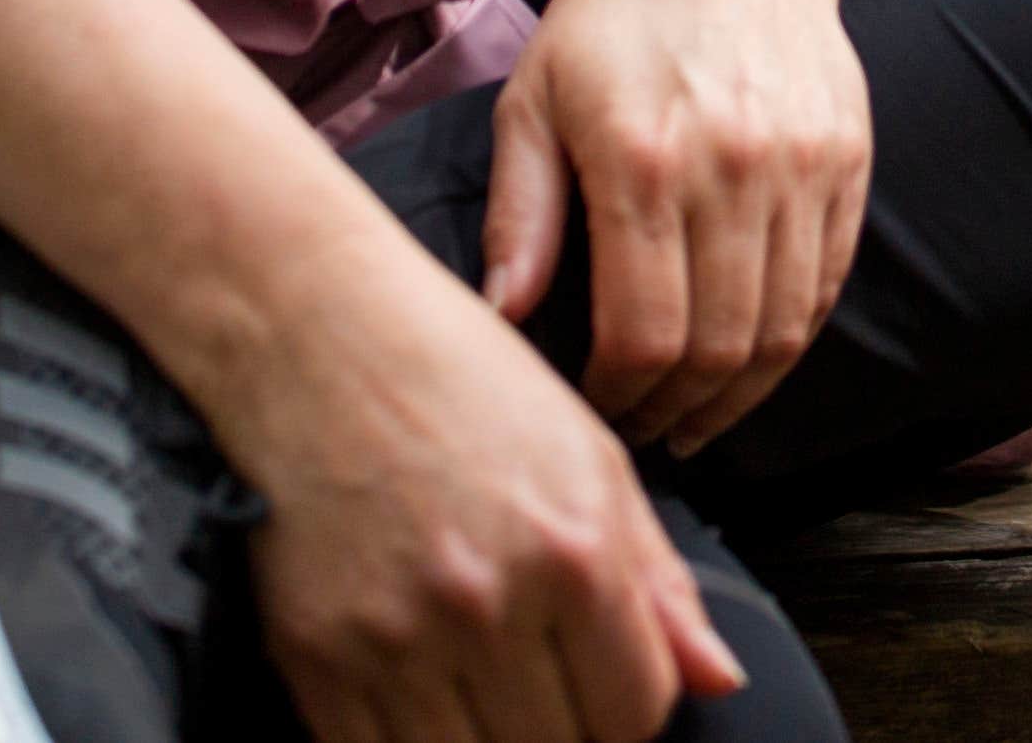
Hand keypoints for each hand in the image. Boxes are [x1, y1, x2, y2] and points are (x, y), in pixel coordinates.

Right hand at [222, 238, 742, 742]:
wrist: (311, 331)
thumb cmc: (453, 377)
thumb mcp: (589, 456)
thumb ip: (659, 582)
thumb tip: (719, 679)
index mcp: (575, 551)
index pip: (637, 714)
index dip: (628, 710)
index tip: (604, 685)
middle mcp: (490, 603)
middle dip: (563, 729)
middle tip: (537, 681)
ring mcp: (397, 639)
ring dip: (489, 741)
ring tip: (479, 685)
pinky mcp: (315, 658)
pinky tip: (417, 694)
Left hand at [484, 0, 875, 452]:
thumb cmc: (616, 6)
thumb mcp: (534, 95)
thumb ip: (522, 213)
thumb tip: (502, 319)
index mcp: (641, 159)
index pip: (642, 335)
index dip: (617, 398)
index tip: (593, 410)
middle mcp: (732, 166)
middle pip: (717, 348)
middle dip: (675, 412)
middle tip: (644, 431)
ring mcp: (801, 162)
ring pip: (783, 329)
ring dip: (737, 393)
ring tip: (695, 413)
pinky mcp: (847, 155)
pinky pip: (827, 280)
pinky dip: (792, 336)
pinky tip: (750, 355)